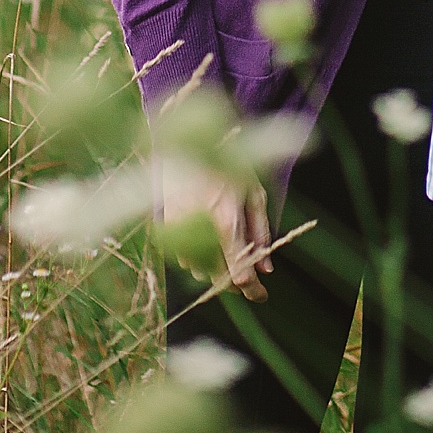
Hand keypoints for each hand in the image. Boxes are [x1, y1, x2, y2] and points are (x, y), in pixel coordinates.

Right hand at [161, 163, 272, 302]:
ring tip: (226, 250)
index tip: (262, 296)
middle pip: (218, 278)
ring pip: (197, 271)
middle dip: (235, 282)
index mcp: (226, 220)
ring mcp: (180, 228)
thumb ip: (261, 231)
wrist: (187, 137)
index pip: (240, 273)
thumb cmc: (226, 160)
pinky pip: (181, 258)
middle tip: (247, 272)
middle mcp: (200, 229)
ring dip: (214, 269)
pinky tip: (205, 241)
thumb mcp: (253, 191)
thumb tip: (266, 268)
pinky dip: (195, 257)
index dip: (253, 290)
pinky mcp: (166, 224)